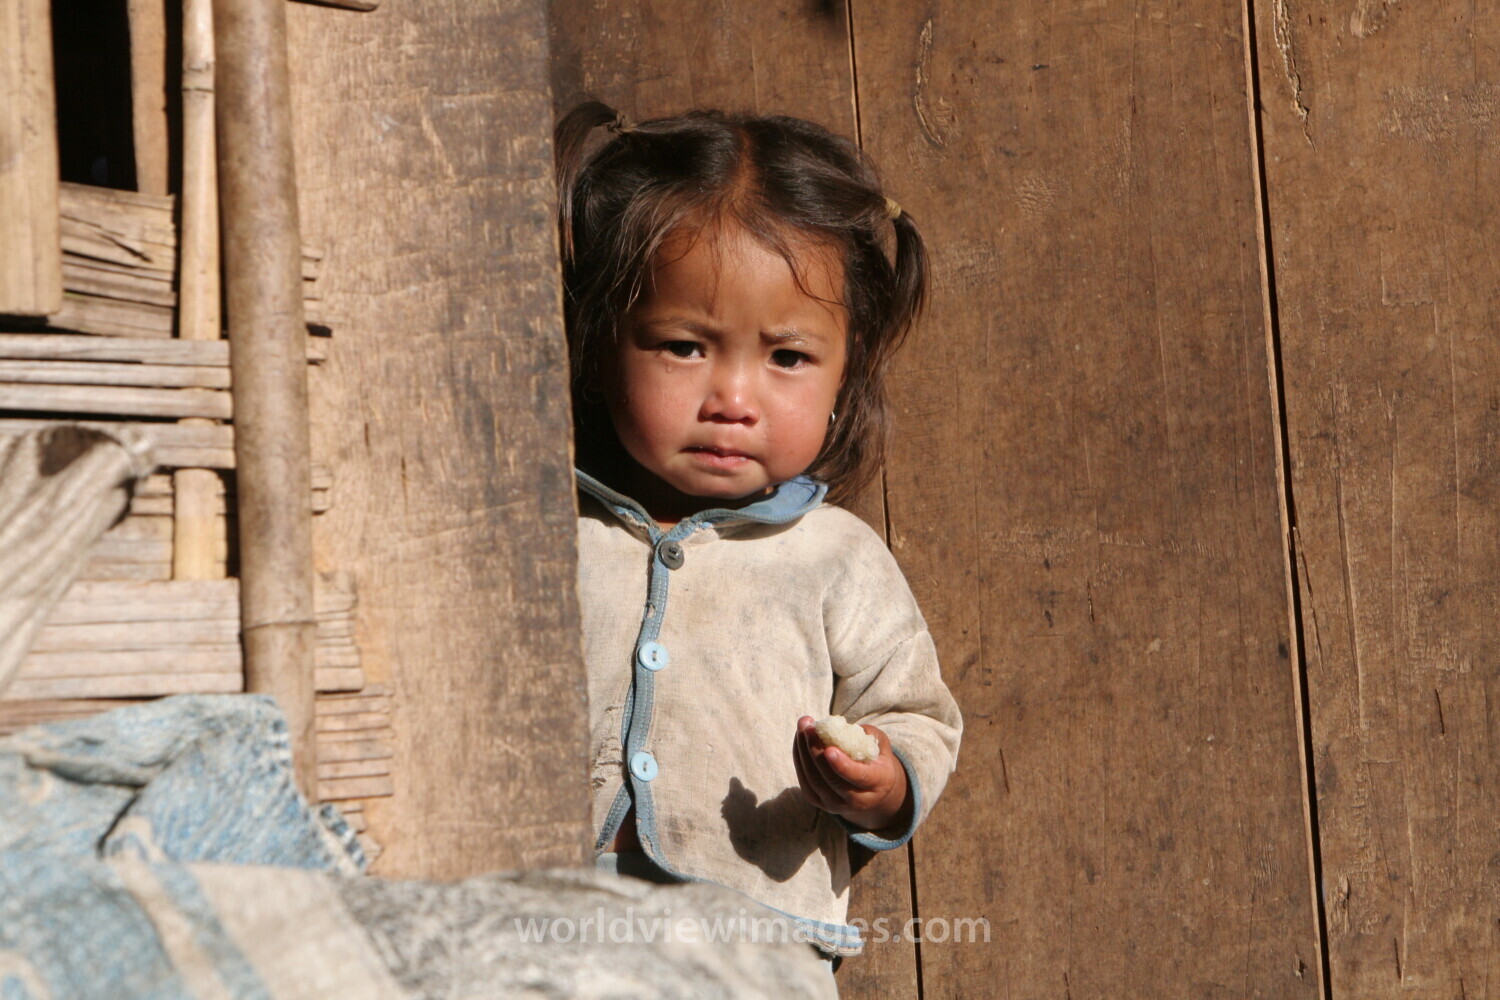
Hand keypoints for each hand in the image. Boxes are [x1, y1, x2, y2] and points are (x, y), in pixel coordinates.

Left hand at [793, 716, 911, 833]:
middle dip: (816, 751)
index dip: (842, 765)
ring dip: (804, 751)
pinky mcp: (818, 802)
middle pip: (831, 779)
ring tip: (803, 726)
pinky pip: (804, 780)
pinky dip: (800, 757)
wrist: (873, 791)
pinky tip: (800, 738)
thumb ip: (867, 735)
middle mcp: (857, 800)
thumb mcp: (881, 745)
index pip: (858, 777)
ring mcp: (836, 805)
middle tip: (810, 727)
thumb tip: (840, 727)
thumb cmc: (876, 760)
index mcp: (878, 783)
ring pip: (813, 780)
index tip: (829, 749)